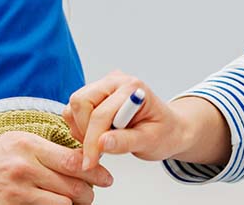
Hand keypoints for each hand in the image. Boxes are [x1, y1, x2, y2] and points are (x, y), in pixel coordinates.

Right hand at [0, 131, 113, 204]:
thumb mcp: (16, 141)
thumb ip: (46, 147)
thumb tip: (79, 156)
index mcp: (28, 144)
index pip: (73, 158)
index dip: (95, 170)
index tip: (105, 175)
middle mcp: (24, 166)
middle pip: (74, 183)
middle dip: (90, 191)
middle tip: (93, 192)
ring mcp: (17, 190)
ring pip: (65, 202)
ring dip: (76, 204)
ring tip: (77, 201)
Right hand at [63, 70, 188, 168]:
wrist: (169, 129)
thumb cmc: (164, 133)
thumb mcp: (150, 142)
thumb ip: (125, 142)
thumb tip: (102, 143)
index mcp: (132, 88)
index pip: (101, 113)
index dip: (92, 140)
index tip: (89, 163)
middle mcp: (116, 81)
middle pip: (80, 101)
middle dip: (84, 131)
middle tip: (94, 153)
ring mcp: (104, 85)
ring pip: (74, 105)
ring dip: (80, 129)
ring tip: (99, 145)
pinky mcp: (95, 94)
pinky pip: (74, 109)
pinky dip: (79, 127)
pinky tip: (97, 137)